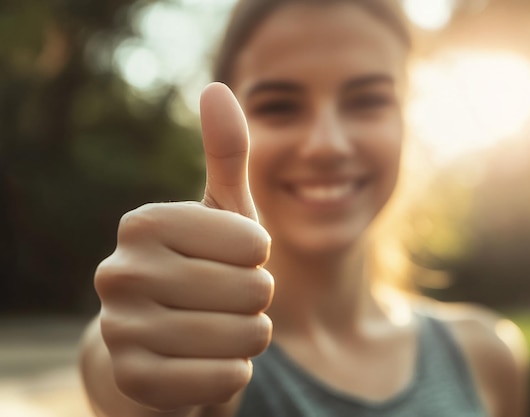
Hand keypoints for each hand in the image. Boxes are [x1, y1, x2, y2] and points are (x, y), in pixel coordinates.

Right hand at [94, 83, 272, 410]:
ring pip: (243, 337)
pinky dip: (233, 373)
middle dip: (255, 301)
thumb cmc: (201, 268)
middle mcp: (120, 270)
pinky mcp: (133, 379)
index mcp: (144, 223)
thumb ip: (226, 154)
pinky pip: (225, 379)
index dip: (259, 260)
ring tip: (218, 330)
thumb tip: (218, 89)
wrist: (157, 344)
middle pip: (253, 291)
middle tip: (224, 302)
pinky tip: (209, 363)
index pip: (254, 245)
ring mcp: (121, 328)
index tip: (233, 262)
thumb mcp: (220, 214)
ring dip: (248, 337)